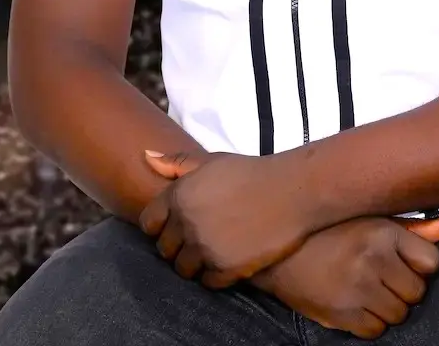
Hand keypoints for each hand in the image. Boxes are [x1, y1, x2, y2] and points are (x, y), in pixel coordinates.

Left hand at [140, 150, 310, 286]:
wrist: (292, 191)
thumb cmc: (251, 173)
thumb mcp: (213, 161)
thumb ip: (176, 163)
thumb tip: (146, 156)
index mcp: (180, 195)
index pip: (149, 223)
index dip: (161, 226)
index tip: (177, 225)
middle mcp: (186, 222)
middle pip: (165, 249)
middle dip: (178, 246)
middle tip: (200, 238)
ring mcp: (204, 247)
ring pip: (183, 269)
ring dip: (196, 263)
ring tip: (215, 250)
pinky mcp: (224, 268)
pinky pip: (207, 282)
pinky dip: (216, 275)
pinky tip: (230, 259)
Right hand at [255, 215, 438, 339]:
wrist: (280, 253)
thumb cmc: (329, 230)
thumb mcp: (369, 218)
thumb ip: (412, 227)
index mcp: (382, 231)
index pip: (431, 261)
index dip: (418, 263)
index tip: (402, 259)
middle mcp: (372, 259)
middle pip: (416, 292)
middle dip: (403, 286)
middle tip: (381, 274)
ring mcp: (357, 289)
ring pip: (399, 314)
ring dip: (388, 305)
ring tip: (367, 287)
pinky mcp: (342, 314)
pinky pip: (376, 331)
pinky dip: (370, 321)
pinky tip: (355, 302)